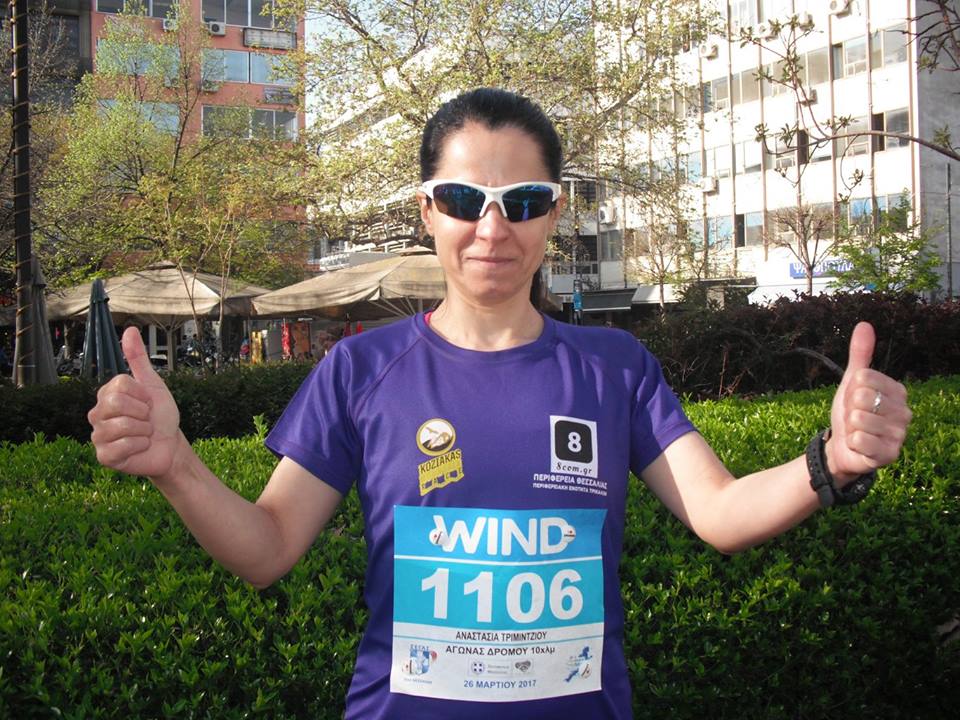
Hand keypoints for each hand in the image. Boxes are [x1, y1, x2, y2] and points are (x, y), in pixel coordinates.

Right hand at [88, 327, 182, 478]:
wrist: (170, 445)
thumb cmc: (161, 416)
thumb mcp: (153, 384)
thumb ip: (138, 359)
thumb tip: (130, 330)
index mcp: (107, 395)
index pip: (121, 385)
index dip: (143, 395)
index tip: (148, 403)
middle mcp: (97, 414)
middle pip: (117, 403)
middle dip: (143, 413)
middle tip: (147, 420)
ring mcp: (98, 436)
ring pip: (122, 426)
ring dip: (144, 431)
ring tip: (144, 434)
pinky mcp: (104, 456)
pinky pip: (121, 447)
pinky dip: (139, 446)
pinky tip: (140, 447)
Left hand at [827, 322, 911, 482]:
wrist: (843, 447)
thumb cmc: (851, 412)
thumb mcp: (851, 381)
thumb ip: (860, 354)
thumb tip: (864, 324)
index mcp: (898, 391)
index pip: (863, 377)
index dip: (850, 389)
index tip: (854, 399)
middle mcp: (905, 412)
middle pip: (860, 397)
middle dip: (849, 408)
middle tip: (854, 417)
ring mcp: (900, 434)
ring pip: (858, 419)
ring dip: (850, 427)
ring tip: (857, 431)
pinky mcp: (890, 454)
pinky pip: (859, 440)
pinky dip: (852, 442)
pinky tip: (859, 445)